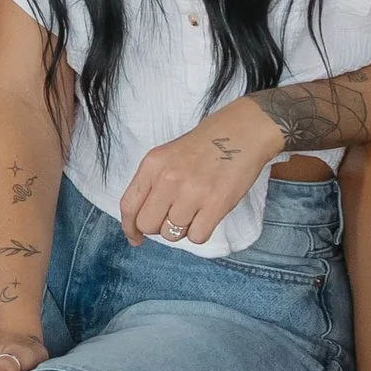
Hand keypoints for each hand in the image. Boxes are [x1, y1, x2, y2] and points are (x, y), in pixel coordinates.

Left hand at [121, 96, 280, 246]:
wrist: (241, 133)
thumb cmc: (204, 146)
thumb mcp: (167, 156)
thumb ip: (152, 183)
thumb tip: (141, 217)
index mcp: (152, 164)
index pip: (129, 205)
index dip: (129, 227)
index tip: (135, 237)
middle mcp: (168, 179)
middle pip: (147, 224)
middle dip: (157, 227)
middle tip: (172, 217)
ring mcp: (192, 192)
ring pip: (172, 234)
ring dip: (181, 229)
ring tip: (194, 210)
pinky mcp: (216, 204)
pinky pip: (197, 237)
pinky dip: (200, 232)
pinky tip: (206, 216)